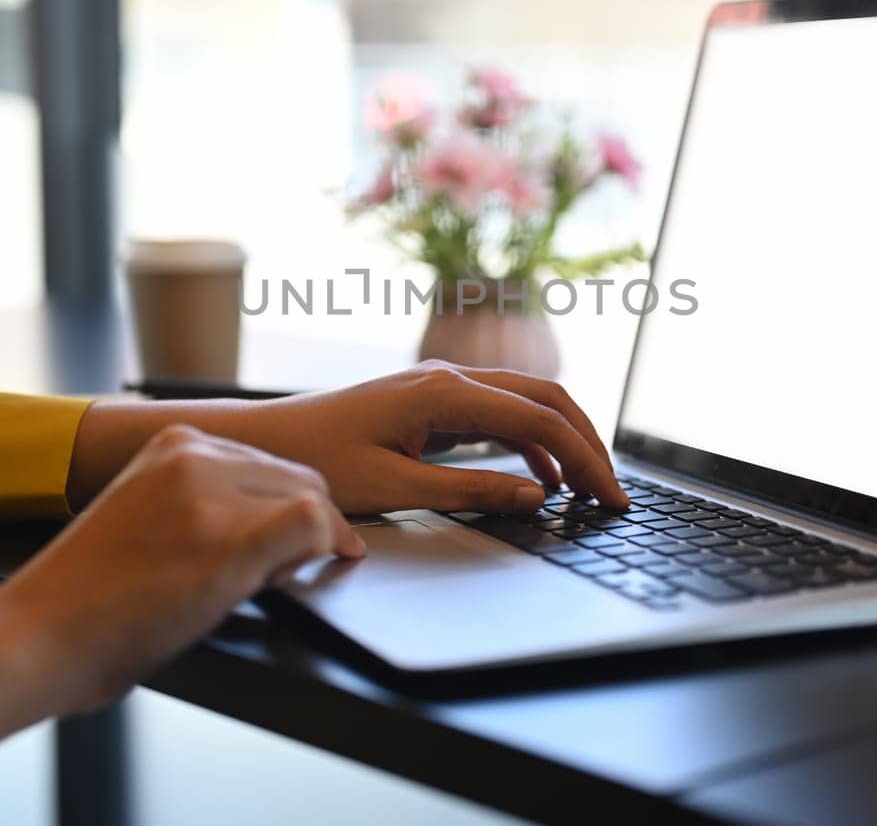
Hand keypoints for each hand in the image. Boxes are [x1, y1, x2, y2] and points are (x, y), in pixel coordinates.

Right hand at [0, 424, 362, 712]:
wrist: (36, 636)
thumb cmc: (87, 594)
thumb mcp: (145, 509)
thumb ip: (202, 496)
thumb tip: (276, 512)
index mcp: (176, 442)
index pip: (272, 466)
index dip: (283, 512)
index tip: (277, 550)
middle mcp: (196, 455)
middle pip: (301, 481)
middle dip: (302, 529)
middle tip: (267, 576)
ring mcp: (211, 497)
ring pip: (313, 503)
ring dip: (302, 549)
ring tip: (251, 584)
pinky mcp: (227, 544)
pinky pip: (314, 526)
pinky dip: (319, 551)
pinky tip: (279, 581)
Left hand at [216, 361, 627, 512]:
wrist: (262, 442)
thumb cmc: (315, 462)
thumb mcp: (394, 489)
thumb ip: (469, 492)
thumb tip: (535, 496)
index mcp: (443, 392)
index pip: (541, 420)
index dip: (586, 460)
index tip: (611, 498)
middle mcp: (449, 377)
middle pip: (546, 398)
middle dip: (589, 444)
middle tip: (614, 493)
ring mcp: (441, 386)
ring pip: (527, 402)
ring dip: (564, 441)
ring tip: (590, 489)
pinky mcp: (432, 403)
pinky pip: (499, 415)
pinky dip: (531, 442)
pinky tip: (543, 478)